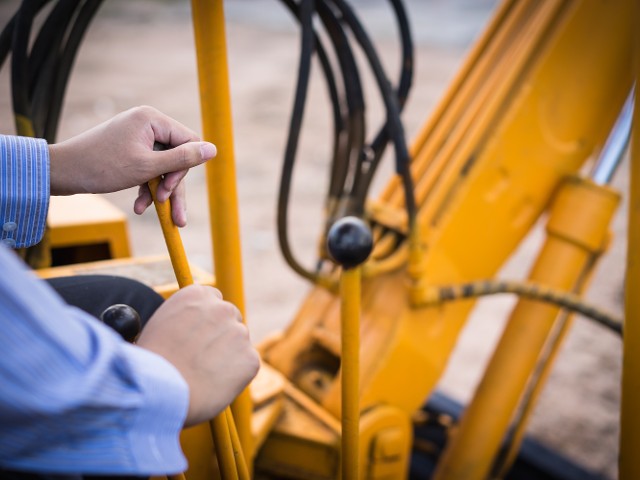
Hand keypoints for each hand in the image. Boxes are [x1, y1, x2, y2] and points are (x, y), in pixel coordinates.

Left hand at [48, 106, 216, 226]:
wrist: (61, 172)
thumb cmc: (102, 167)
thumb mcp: (147, 167)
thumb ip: (183, 159)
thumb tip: (213, 149)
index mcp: (152, 119)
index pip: (188, 142)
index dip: (184, 169)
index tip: (170, 190)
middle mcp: (146, 122)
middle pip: (176, 156)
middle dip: (170, 185)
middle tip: (168, 209)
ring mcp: (137, 135)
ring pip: (162, 165)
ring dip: (158, 190)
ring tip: (148, 210)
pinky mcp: (128, 147)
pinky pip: (148, 166)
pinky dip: (146, 186)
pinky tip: (139, 205)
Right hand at [136, 285, 259, 426]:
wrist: (160, 391)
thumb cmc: (152, 363)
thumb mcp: (160, 325)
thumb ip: (183, 318)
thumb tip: (192, 325)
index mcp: (198, 295)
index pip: (213, 299)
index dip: (206, 319)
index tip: (199, 334)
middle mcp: (222, 308)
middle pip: (230, 318)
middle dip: (221, 335)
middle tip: (203, 357)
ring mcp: (239, 333)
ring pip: (238, 342)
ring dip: (228, 355)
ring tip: (203, 374)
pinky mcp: (250, 358)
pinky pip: (246, 365)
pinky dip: (235, 375)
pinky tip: (214, 384)